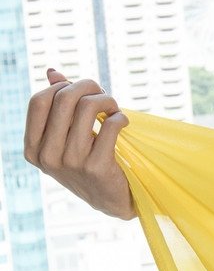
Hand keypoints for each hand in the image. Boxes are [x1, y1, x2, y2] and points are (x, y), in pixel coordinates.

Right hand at [23, 69, 135, 220]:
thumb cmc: (87, 161)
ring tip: (113, 109)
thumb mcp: (65, 136)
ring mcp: (71, 162)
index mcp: (33, 148)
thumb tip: (52, 72)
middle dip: (89, 87)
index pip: (39, 101)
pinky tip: (122, 122)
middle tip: (103, 95)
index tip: (81, 92)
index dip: (63, 87)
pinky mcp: (97, 166)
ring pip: (88, 107)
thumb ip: (58, 105)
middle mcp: (47, 156)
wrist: (110, 198)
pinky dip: (120, 117)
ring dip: (107, 101)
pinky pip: (110, 124)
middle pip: (63, 98)